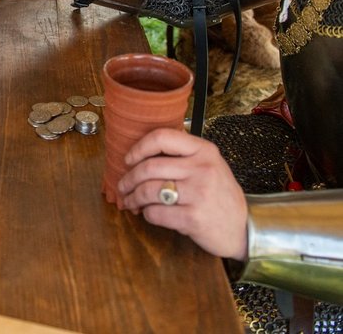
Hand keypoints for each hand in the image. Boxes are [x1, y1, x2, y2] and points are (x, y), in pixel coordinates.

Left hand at [118, 128, 248, 260]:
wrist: (245, 229)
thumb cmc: (220, 195)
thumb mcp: (209, 165)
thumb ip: (182, 156)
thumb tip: (138, 157)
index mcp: (204, 150)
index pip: (161, 137)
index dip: (138, 148)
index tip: (128, 159)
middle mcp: (202, 169)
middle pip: (149, 167)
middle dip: (128, 178)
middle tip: (123, 186)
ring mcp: (198, 194)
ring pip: (148, 190)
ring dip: (133, 198)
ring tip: (130, 202)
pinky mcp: (193, 219)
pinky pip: (156, 213)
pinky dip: (146, 214)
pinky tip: (148, 214)